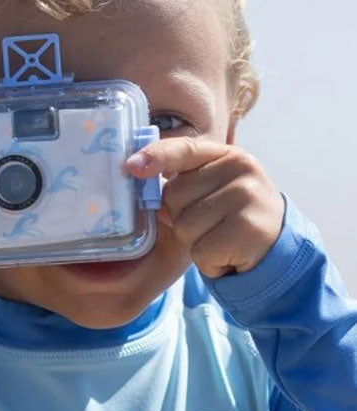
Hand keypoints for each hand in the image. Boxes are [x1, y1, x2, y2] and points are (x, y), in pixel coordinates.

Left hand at [126, 137, 284, 277]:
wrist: (278, 250)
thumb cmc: (234, 218)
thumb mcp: (215, 191)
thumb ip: (185, 184)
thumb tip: (151, 194)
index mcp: (228, 155)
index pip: (184, 149)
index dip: (156, 157)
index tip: (131, 166)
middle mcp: (240, 169)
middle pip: (174, 196)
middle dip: (181, 218)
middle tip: (212, 225)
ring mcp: (246, 197)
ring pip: (184, 226)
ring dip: (195, 242)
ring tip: (221, 239)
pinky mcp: (247, 230)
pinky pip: (199, 250)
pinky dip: (208, 261)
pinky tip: (228, 255)